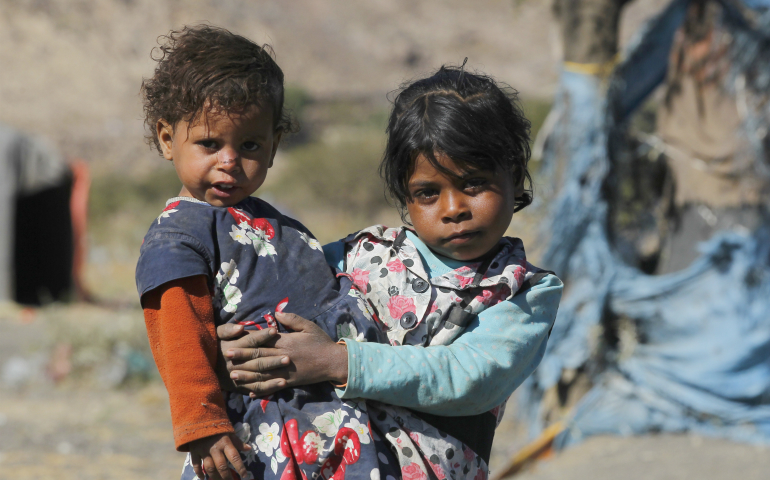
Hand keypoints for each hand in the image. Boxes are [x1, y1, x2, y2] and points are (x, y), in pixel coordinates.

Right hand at [188, 432, 250, 479]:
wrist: (199, 419)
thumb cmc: (217, 427)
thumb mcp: (229, 432)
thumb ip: (238, 442)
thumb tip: (249, 449)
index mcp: (225, 443)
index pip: (235, 457)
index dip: (240, 468)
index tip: (245, 476)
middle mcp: (215, 448)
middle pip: (221, 466)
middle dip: (227, 476)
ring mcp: (203, 451)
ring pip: (209, 468)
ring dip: (215, 477)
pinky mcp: (194, 452)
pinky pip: (196, 465)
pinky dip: (199, 472)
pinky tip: (203, 478)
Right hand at [215, 323, 288, 394]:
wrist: (201, 367)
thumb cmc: (213, 345)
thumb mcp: (216, 334)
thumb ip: (227, 329)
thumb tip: (240, 328)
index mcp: (232, 347)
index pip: (250, 341)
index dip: (262, 336)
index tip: (275, 330)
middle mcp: (237, 363)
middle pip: (257, 359)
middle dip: (273, 358)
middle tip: (288, 356)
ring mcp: (240, 376)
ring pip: (259, 375)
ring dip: (274, 372)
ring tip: (288, 368)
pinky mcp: (242, 386)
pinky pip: (257, 387)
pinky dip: (270, 386)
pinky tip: (283, 383)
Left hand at [227, 312, 348, 396]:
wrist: (333, 361)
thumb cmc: (321, 342)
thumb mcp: (308, 326)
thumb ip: (291, 319)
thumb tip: (275, 315)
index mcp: (285, 342)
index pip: (262, 341)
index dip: (247, 341)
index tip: (234, 340)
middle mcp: (282, 357)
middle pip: (258, 357)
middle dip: (241, 357)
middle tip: (226, 357)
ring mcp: (285, 371)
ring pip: (262, 374)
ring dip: (247, 375)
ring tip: (233, 375)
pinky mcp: (289, 382)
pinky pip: (272, 387)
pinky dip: (261, 390)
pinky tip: (250, 393)